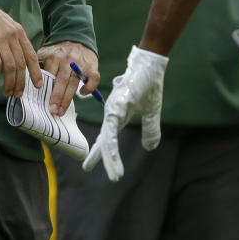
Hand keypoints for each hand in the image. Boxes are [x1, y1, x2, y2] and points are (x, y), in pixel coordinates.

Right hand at [0, 5, 41, 97]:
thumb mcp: (8, 27)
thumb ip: (15, 41)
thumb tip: (20, 60)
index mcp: (20, 33)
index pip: (32, 56)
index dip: (36, 72)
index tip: (37, 85)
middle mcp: (13, 36)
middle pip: (21, 64)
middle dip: (21, 82)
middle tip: (17, 94)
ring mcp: (1, 39)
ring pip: (10, 66)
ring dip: (9, 82)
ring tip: (6, 92)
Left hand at [37, 41, 99, 116]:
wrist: (76, 38)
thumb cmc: (58, 52)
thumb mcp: (46, 54)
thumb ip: (39, 67)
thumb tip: (29, 86)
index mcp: (55, 57)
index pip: (49, 75)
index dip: (45, 90)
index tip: (41, 102)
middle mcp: (68, 59)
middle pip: (62, 81)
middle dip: (57, 98)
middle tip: (52, 111)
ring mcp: (81, 63)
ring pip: (75, 82)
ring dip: (68, 98)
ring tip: (61, 111)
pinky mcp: (92, 66)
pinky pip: (93, 79)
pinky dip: (89, 88)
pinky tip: (82, 93)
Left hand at [82, 45, 167, 180]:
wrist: (151, 65)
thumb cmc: (149, 84)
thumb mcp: (151, 112)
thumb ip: (150, 129)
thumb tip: (150, 148)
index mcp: (118, 116)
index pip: (107, 138)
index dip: (101, 152)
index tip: (89, 164)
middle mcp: (112, 113)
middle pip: (104, 140)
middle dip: (99, 157)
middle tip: (86, 168)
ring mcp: (114, 109)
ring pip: (107, 138)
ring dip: (110, 157)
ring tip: (115, 175)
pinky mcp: (117, 105)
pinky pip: (112, 128)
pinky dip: (112, 143)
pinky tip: (111, 153)